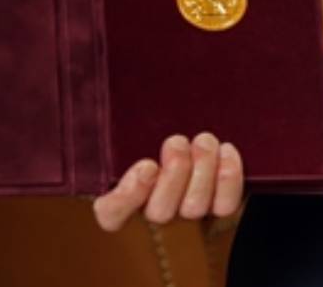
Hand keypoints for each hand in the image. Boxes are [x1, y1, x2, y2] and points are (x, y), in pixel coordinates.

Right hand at [92, 133, 243, 231]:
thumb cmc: (159, 130)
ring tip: (203, 141)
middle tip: (177, 142)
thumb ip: (119, 133)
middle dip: (174, 173)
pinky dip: (228, 179)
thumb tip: (93, 107)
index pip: (110, 214)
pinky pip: (225, 205)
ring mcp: (187, 211)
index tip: (147, 165)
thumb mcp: (134, 129)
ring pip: (194, 208)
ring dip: (202, 171)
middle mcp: (154, 210)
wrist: (200, 135)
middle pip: (159, 212)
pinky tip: (225, 150)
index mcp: (125, 196)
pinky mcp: (218, 206)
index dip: (126, 197)